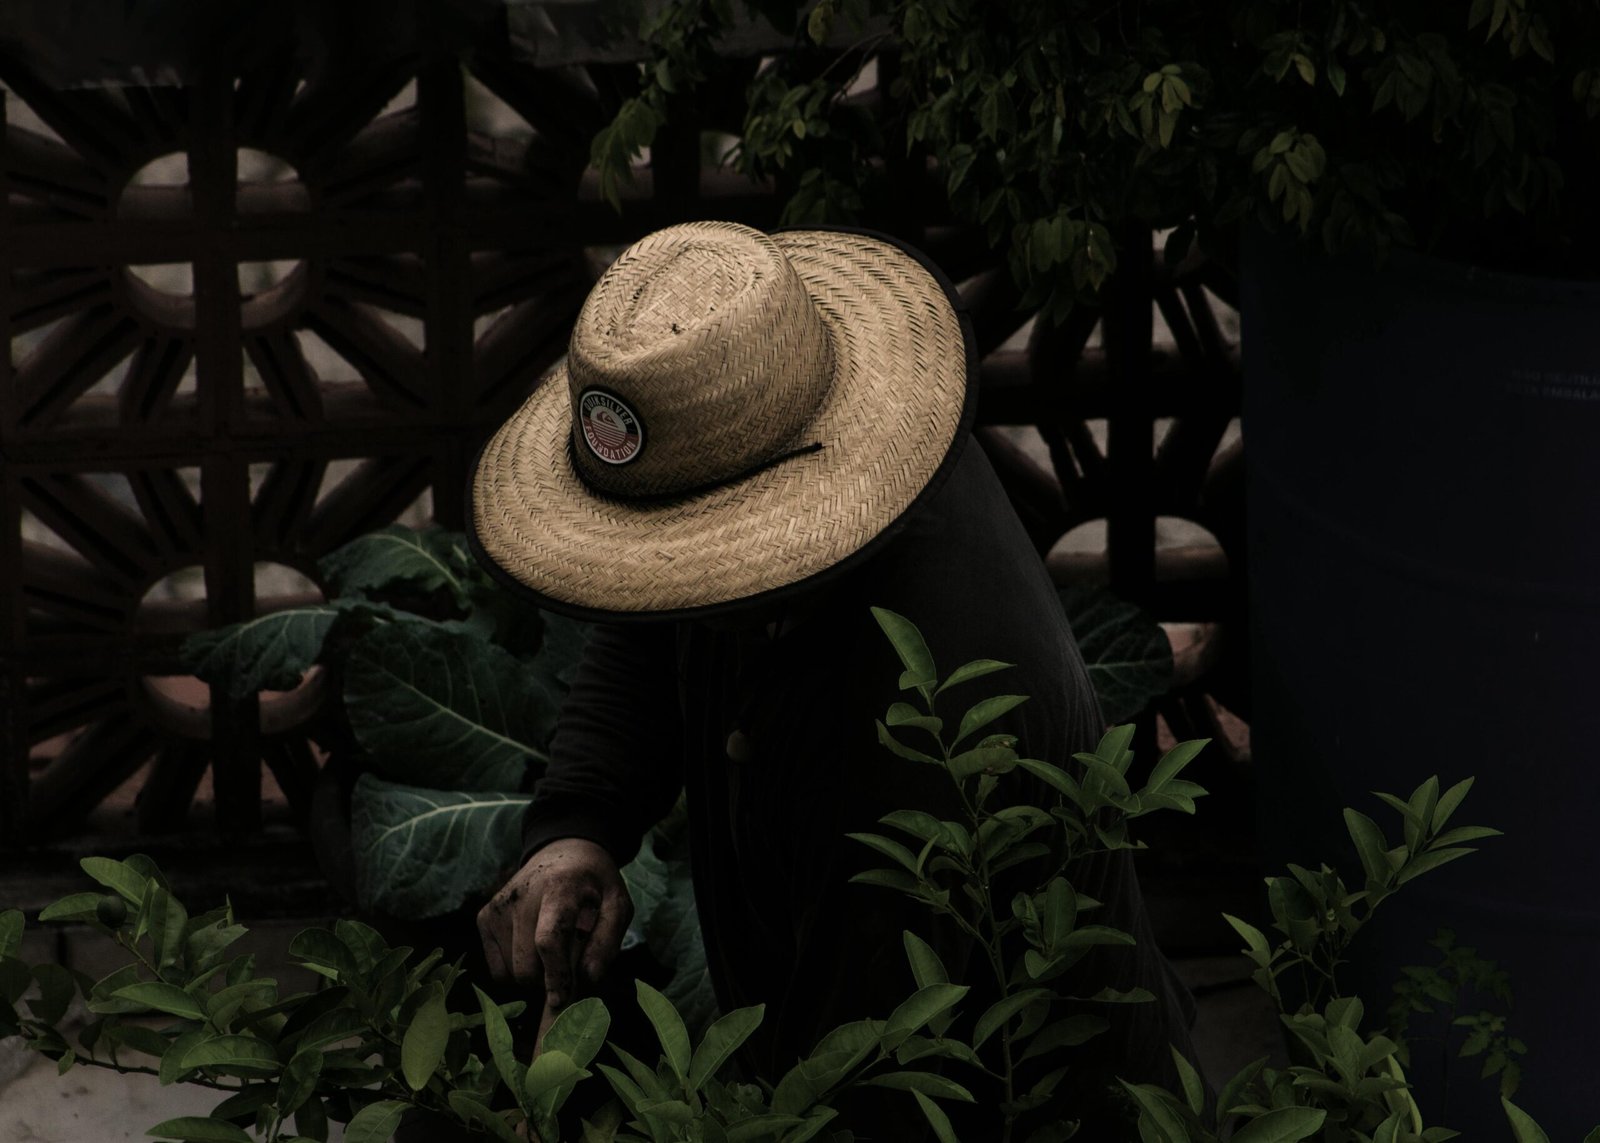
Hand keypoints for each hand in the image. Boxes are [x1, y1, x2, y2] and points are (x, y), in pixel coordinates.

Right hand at [477, 838, 632, 1017]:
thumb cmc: (594, 886)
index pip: (549, 938)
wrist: (562, 854)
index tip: (560, 999)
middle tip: (570, 962)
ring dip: (535, 975)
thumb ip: (607, 942)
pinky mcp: (484, 918)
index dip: (554, 974)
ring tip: (552, 949)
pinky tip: (532, 946)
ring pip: (512, 975)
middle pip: (527, 967)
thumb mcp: (617, 905)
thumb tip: (588, 980)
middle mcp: (521, 896)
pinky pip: (498, 972)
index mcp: (560, 888)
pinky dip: (517, 970)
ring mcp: (498, 908)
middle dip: (550, 978)